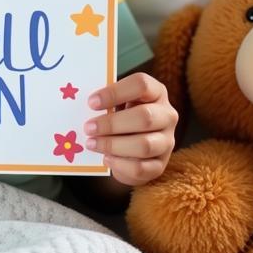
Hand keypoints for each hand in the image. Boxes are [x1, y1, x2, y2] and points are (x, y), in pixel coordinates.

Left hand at [84, 72, 177, 186]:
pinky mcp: (160, 165)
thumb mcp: (117, 102)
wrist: (133, 147)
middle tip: (88, 127)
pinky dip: (120, 164)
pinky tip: (106, 158)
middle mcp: (167, 115)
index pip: (141, 85)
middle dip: (112, 123)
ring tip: (92, 144)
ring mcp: (167, 141)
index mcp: (156, 92)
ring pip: (144, 145)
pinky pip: (141, 168)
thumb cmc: (122, 115)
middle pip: (145, 117)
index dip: (115, 92)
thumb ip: (106, 101)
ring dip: (113, 145)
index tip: (92, 102)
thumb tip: (85, 104)